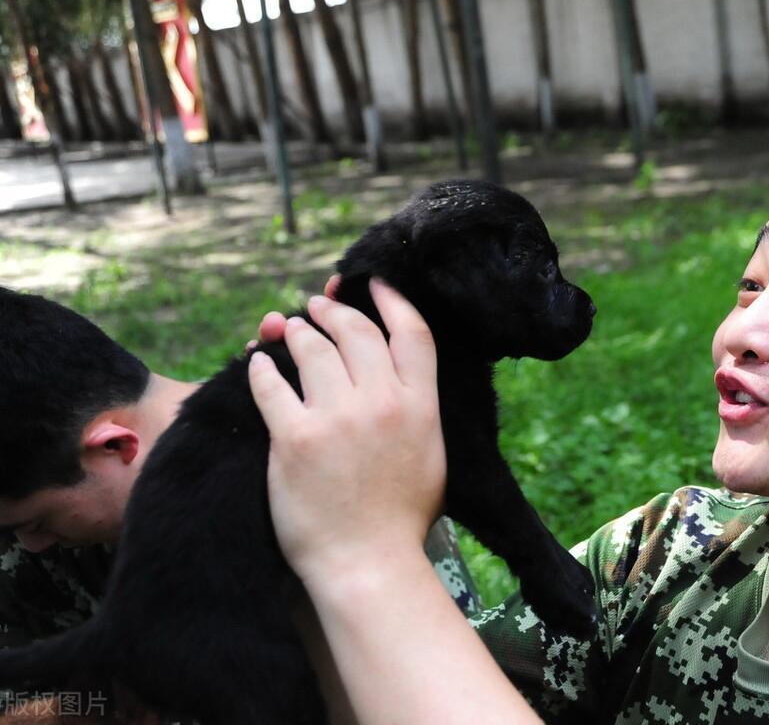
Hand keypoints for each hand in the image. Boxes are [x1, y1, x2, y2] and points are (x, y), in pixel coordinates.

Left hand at [247, 279, 445, 582]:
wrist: (369, 563)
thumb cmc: (402, 517)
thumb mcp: (431, 453)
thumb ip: (418, 409)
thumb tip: (400, 377)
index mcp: (421, 406)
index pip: (411, 332)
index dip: (392, 300)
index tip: (374, 284)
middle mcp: (382, 402)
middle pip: (356, 331)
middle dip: (334, 310)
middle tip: (318, 304)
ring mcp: (337, 418)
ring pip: (311, 349)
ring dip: (297, 332)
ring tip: (288, 328)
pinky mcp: (294, 438)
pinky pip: (271, 384)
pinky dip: (262, 368)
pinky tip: (258, 363)